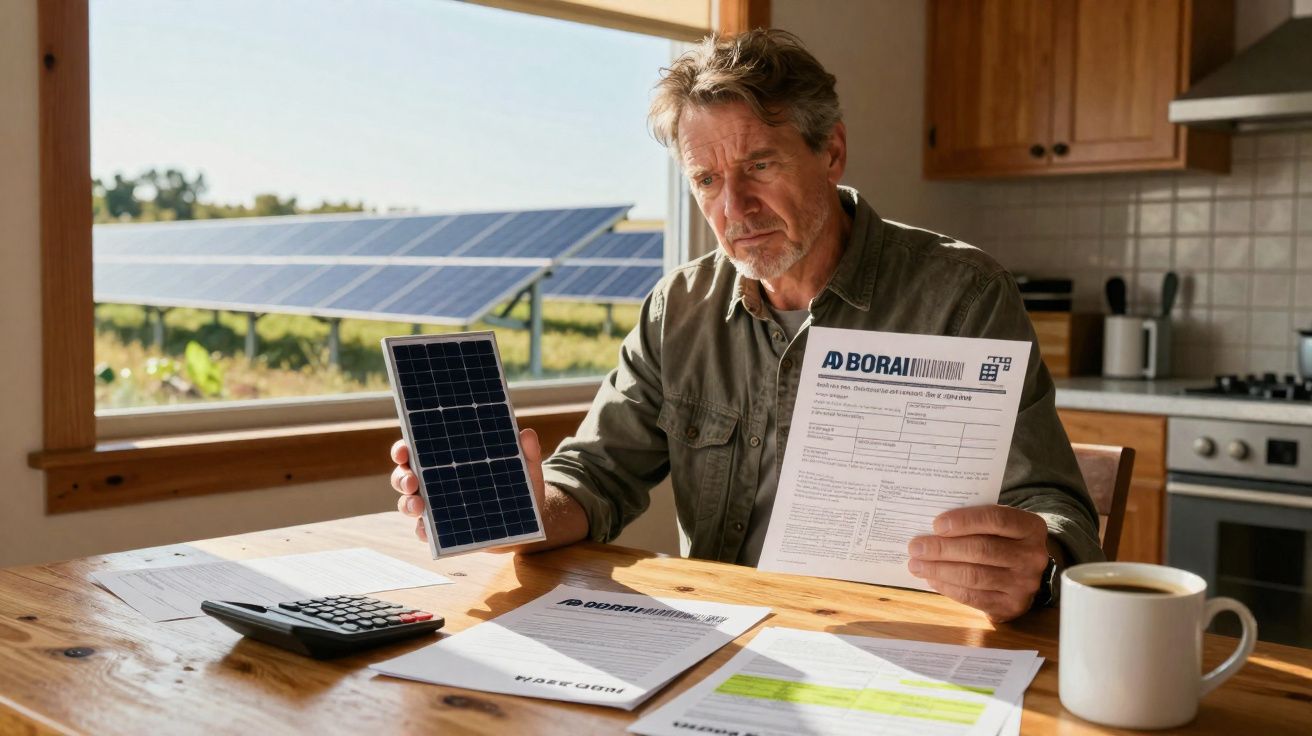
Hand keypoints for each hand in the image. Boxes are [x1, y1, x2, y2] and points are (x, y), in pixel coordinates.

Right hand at [389, 428, 548, 547]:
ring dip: (407, 504)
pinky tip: (427, 529)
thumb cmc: (518, 487)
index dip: (403, 450)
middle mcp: (435, 483)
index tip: (403, 451)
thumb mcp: (525, 468)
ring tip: (418, 505)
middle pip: (405, 477)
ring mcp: (436, 508)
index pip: (416, 451)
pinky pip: (424, 532)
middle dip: (402, 478)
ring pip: (408, 504)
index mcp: (448, 460)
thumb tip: (527, 433)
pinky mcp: (443, 530)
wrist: (524, 521)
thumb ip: (526, 452)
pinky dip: (422, 530)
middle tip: (411, 481)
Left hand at [906, 505, 1050, 622]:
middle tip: (916, 547)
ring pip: (975, 575)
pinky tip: (932, 579)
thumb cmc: (1001, 541)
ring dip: (940, 570)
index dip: (964, 521)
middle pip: (981, 550)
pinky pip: (973, 597)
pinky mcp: (1012, 606)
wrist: (1023, 574)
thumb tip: (930, 529)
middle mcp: (1032, 556)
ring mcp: (1024, 584)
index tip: (936, 525)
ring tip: (917, 564)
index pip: (996, 519)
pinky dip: (948, 587)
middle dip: (943, 549)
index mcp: (1030, 527)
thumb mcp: (997, 526)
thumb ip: (973, 522)